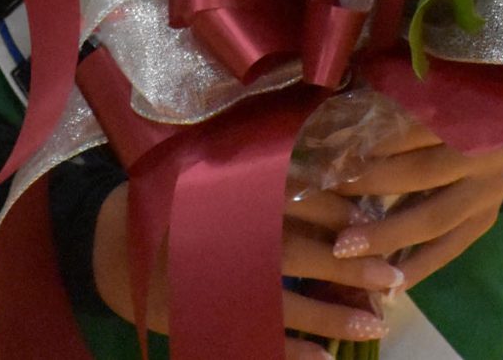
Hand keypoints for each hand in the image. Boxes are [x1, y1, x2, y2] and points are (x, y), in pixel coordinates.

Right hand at [92, 183, 398, 359]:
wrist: (109, 245)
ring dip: (332, 316)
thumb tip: (332, 162)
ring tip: (375, 321)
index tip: (374, 224)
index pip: (293, 202)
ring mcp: (214, 282)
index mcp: (226, 194)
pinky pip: (255, 338)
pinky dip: (291, 352)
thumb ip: (260, 166)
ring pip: (284, 302)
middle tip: (394, 278)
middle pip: (297, 252)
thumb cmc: (172, 199)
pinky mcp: (204, 317)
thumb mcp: (208, 168)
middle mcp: (223, 237)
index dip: (339, 213)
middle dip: (349, 266)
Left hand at [292, 115, 502, 290]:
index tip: (328, 152)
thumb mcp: (421, 101)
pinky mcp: (486, 221)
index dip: (370, 141)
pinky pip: (449, 249)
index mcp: (461, 114)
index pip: (410, 128)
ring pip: (434, 219)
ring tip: (344, 249)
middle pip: (421, 173)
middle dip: (371, 186)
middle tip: (325, 199)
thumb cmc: (444, 111)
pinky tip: (386, 282)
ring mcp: (487, 192)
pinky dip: (417, 268)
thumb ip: (384, 110)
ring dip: (387, 236)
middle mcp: (480, 154)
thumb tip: (327, 127)